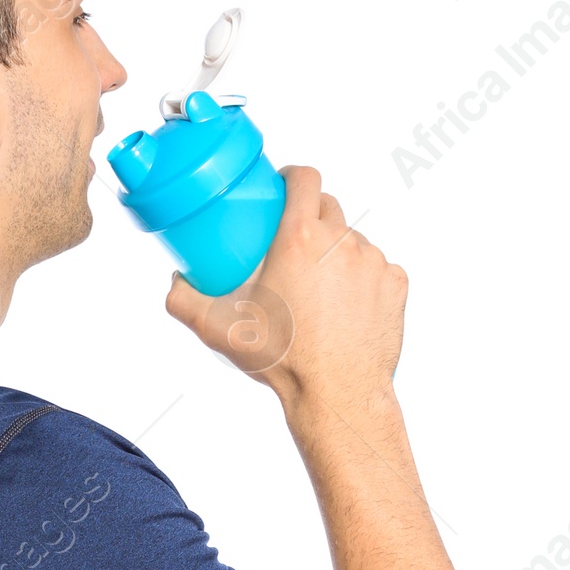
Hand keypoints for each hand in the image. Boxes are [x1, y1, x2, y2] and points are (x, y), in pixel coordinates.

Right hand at [165, 167, 406, 409]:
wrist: (336, 393)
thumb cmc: (282, 359)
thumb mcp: (218, 329)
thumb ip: (185, 300)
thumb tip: (175, 282)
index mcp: (299, 239)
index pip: (304, 178)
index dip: (292, 177)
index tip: (282, 187)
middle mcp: (342, 242)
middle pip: (328, 207)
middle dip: (309, 217)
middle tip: (291, 245)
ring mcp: (373, 262)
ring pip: (352, 242)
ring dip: (335, 254)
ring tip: (318, 288)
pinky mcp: (395, 284)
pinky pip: (376, 269)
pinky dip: (361, 281)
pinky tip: (345, 307)